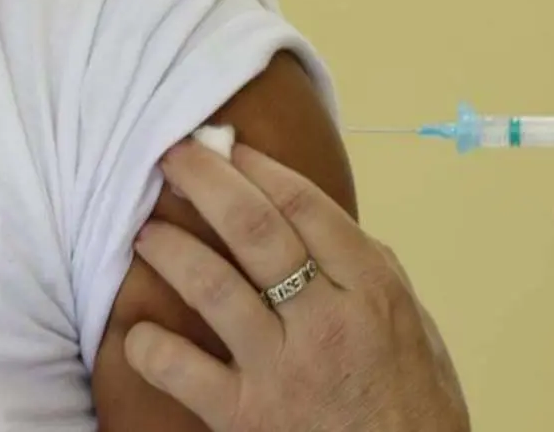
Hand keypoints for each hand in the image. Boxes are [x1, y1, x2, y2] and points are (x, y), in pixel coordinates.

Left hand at [124, 140, 469, 431]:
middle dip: (209, 183)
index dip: (261, 169)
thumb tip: (325, 227)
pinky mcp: (246, 415)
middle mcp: (326, 319)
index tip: (232, 148)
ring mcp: (283, 367)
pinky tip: (138, 332)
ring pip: (213, 287)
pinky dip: (151, 348)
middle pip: (256, 230)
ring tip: (147, 231)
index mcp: (371, 288)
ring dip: (172, 250)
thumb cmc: (415, 403)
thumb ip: (370, 273)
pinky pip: (182, 371)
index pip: (308, 207)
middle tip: (174, 157)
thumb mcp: (412, 323)